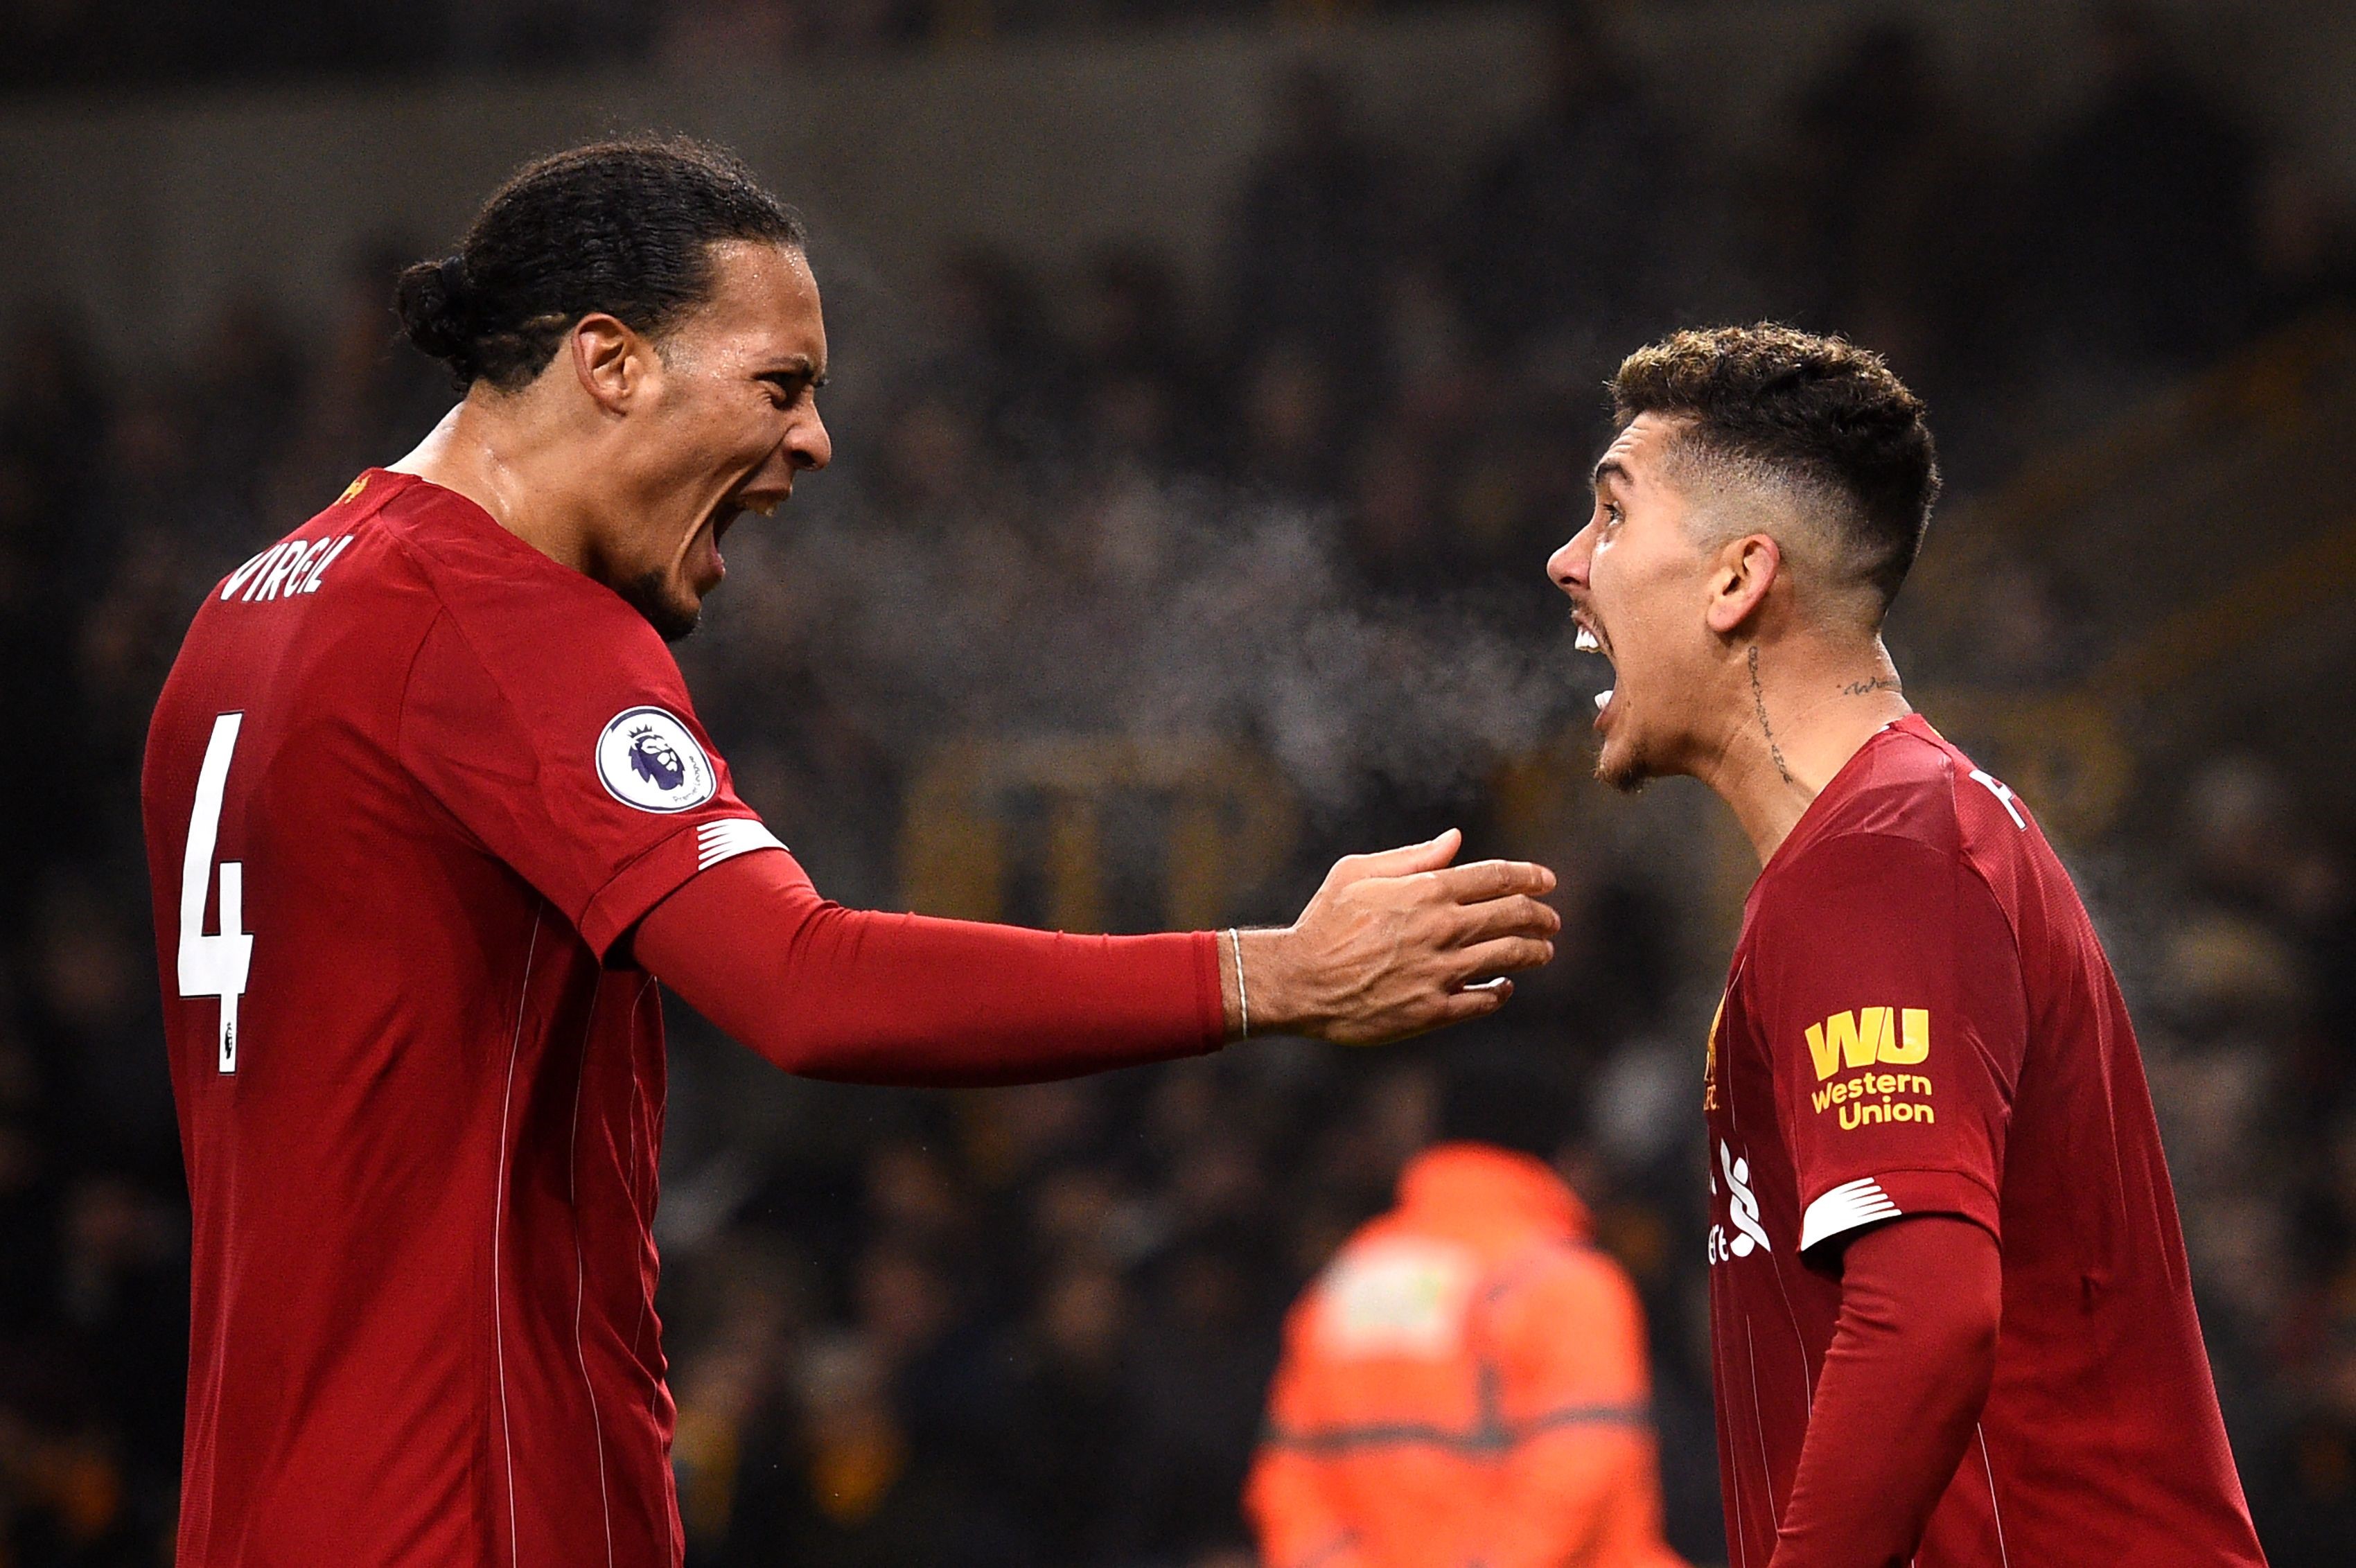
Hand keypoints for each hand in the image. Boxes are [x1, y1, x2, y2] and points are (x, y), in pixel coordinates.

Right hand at [1231, 829, 1558, 1045]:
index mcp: (1425, 891)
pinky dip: (1501, 990)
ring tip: (1542, 951)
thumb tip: (1455, 840)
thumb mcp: (1358, 873)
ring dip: (1534, 952)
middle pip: (1513, 916)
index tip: (1547, 881)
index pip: (1497, 878)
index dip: (1530, 877)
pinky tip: (1503, 985)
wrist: (1298, 982)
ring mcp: (1440, 972)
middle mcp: (1440, 930)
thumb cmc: (1325, 922)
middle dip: (1541, 916)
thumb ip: (1412, 857)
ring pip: (1509, 957)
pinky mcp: (1434, 1011)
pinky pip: (1485, 1000)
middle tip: (1551, 920)